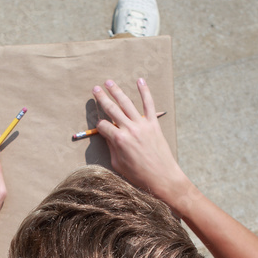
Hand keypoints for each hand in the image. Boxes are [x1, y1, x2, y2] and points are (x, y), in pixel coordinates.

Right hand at [92, 78, 190, 205]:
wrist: (162, 177)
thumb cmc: (138, 175)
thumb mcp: (118, 164)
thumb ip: (112, 148)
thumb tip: (108, 136)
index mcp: (118, 140)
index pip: (103, 126)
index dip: (99, 126)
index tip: (100, 128)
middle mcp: (129, 129)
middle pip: (112, 109)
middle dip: (102, 98)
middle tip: (95, 89)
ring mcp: (142, 125)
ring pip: (127, 103)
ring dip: (117, 91)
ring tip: (109, 82)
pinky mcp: (153, 124)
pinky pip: (149, 104)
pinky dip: (144, 91)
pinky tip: (140, 81)